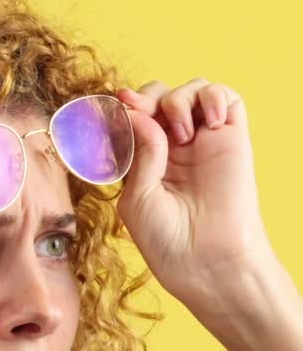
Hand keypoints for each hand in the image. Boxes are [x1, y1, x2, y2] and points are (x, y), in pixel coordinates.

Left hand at [114, 77, 275, 315]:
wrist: (207, 261)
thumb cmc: (166, 239)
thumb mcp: (137, 195)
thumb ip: (138, 152)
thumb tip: (138, 112)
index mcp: (146, 158)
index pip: (136, 115)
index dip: (125, 105)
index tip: (117, 105)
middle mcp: (175, 146)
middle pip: (161, 95)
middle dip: (148, 95)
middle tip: (143, 110)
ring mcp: (204, 140)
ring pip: (192, 90)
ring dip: (179, 98)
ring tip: (180, 134)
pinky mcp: (233, 138)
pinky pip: (227, 97)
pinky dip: (213, 95)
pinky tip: (207, 122)